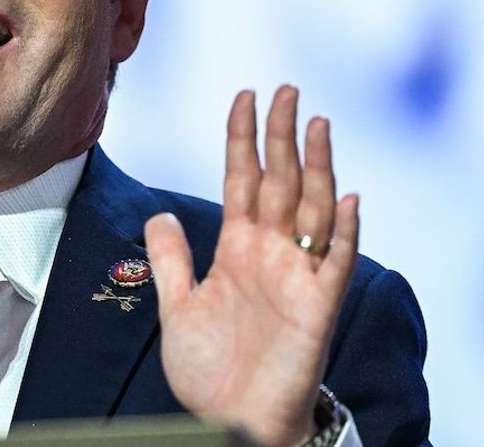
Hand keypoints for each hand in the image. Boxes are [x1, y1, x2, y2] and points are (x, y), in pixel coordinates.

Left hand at [144, 87, 358, 446]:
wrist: (230, 418)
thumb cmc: (210, 368)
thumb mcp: (178, 306)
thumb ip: (172, 260)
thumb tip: (158, 214)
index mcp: (236, 248)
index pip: (241, 179)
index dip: (242, 139)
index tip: (244, 97)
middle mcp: (270, 253)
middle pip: (279, 182)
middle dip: (282, 136)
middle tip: (287, 90)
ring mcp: (296, 276)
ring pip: (311, 209)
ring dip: (318, 168)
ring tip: (319, 125)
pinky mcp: (317, 307)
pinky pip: (335, 263)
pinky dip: (342, 232)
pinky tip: (345, 199)